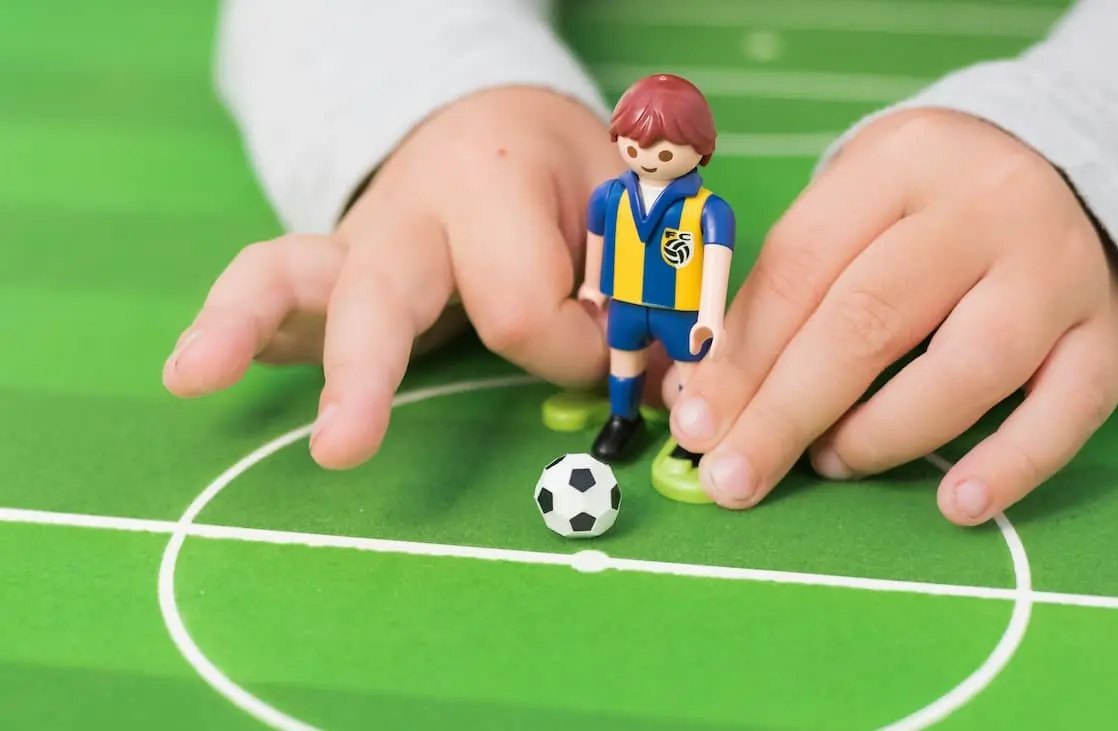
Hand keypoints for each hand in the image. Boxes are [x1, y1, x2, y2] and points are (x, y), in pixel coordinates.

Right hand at [163, 87, 622, 468]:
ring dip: (242, 328)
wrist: (486, 122)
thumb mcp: (624, 205)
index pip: (524, 310)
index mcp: (493, 185)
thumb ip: (638, 283)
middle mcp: (410, 213)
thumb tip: (660, 381)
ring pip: (286, 274)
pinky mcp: (328, 272)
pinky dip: (248, 334)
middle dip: (363, 375)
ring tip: (192, 375)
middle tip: (341, 448)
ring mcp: (356, 244)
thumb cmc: (562, 172)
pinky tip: (208, 372)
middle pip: (381, 296)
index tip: (615, 351)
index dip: (578, 349)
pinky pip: (274, 294)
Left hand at [670, 109, 1117, 524]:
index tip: (697, 423)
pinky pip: (1070, 409)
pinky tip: (958, 505)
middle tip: (736, 475)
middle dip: (788, 411)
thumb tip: (702, 400)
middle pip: (871, 319)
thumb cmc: (924, 206)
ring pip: (968, 367)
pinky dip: (1012, 465)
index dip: (742, 354)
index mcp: (898, 163)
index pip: (802, 266)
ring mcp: (1055, 270)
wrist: (1068, 167)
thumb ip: (782, 293)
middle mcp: (983, 208)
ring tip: (833, 462)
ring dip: (883, 434)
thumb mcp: (849, 208)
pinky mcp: (1106, 330)